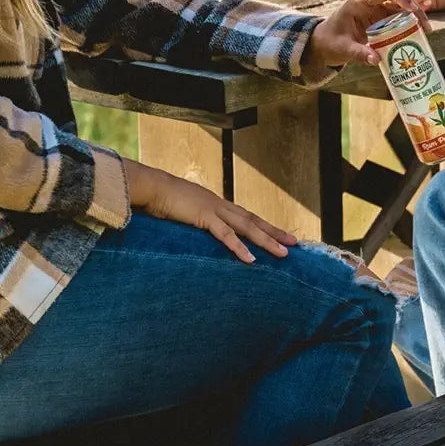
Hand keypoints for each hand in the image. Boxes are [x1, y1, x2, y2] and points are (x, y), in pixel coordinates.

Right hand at [122, 158, 295, 263]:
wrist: (150, 186)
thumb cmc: (162, 200)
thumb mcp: (182, 212)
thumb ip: (193, 221)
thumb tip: (195, 230)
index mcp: (217, 205)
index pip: (246, 217)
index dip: (264, 226)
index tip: (280, 235)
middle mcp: (221, 205)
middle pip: (254, 221)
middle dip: (275, 232)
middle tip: (295, 243)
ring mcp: (214, 210)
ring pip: (247, 227)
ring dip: (266, 241)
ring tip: (283, 253)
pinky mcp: (204, 217)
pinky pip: (225, 235)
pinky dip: (239, 247)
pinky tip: (251, 259)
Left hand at [304, 0, 429, 69]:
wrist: (324, 45)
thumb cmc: (329, 42)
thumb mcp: (342, 48)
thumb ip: (358, 53)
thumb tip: (376, 59)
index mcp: (359, 2)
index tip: (411, 7)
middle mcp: (371, 3)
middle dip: (413, 8)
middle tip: (424, 24)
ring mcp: (377, 12)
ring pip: (401, 9)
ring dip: (415, 17)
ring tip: (426, 30)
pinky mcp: (382, 22)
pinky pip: (399, 20)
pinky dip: (410, 26)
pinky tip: (420, 34)